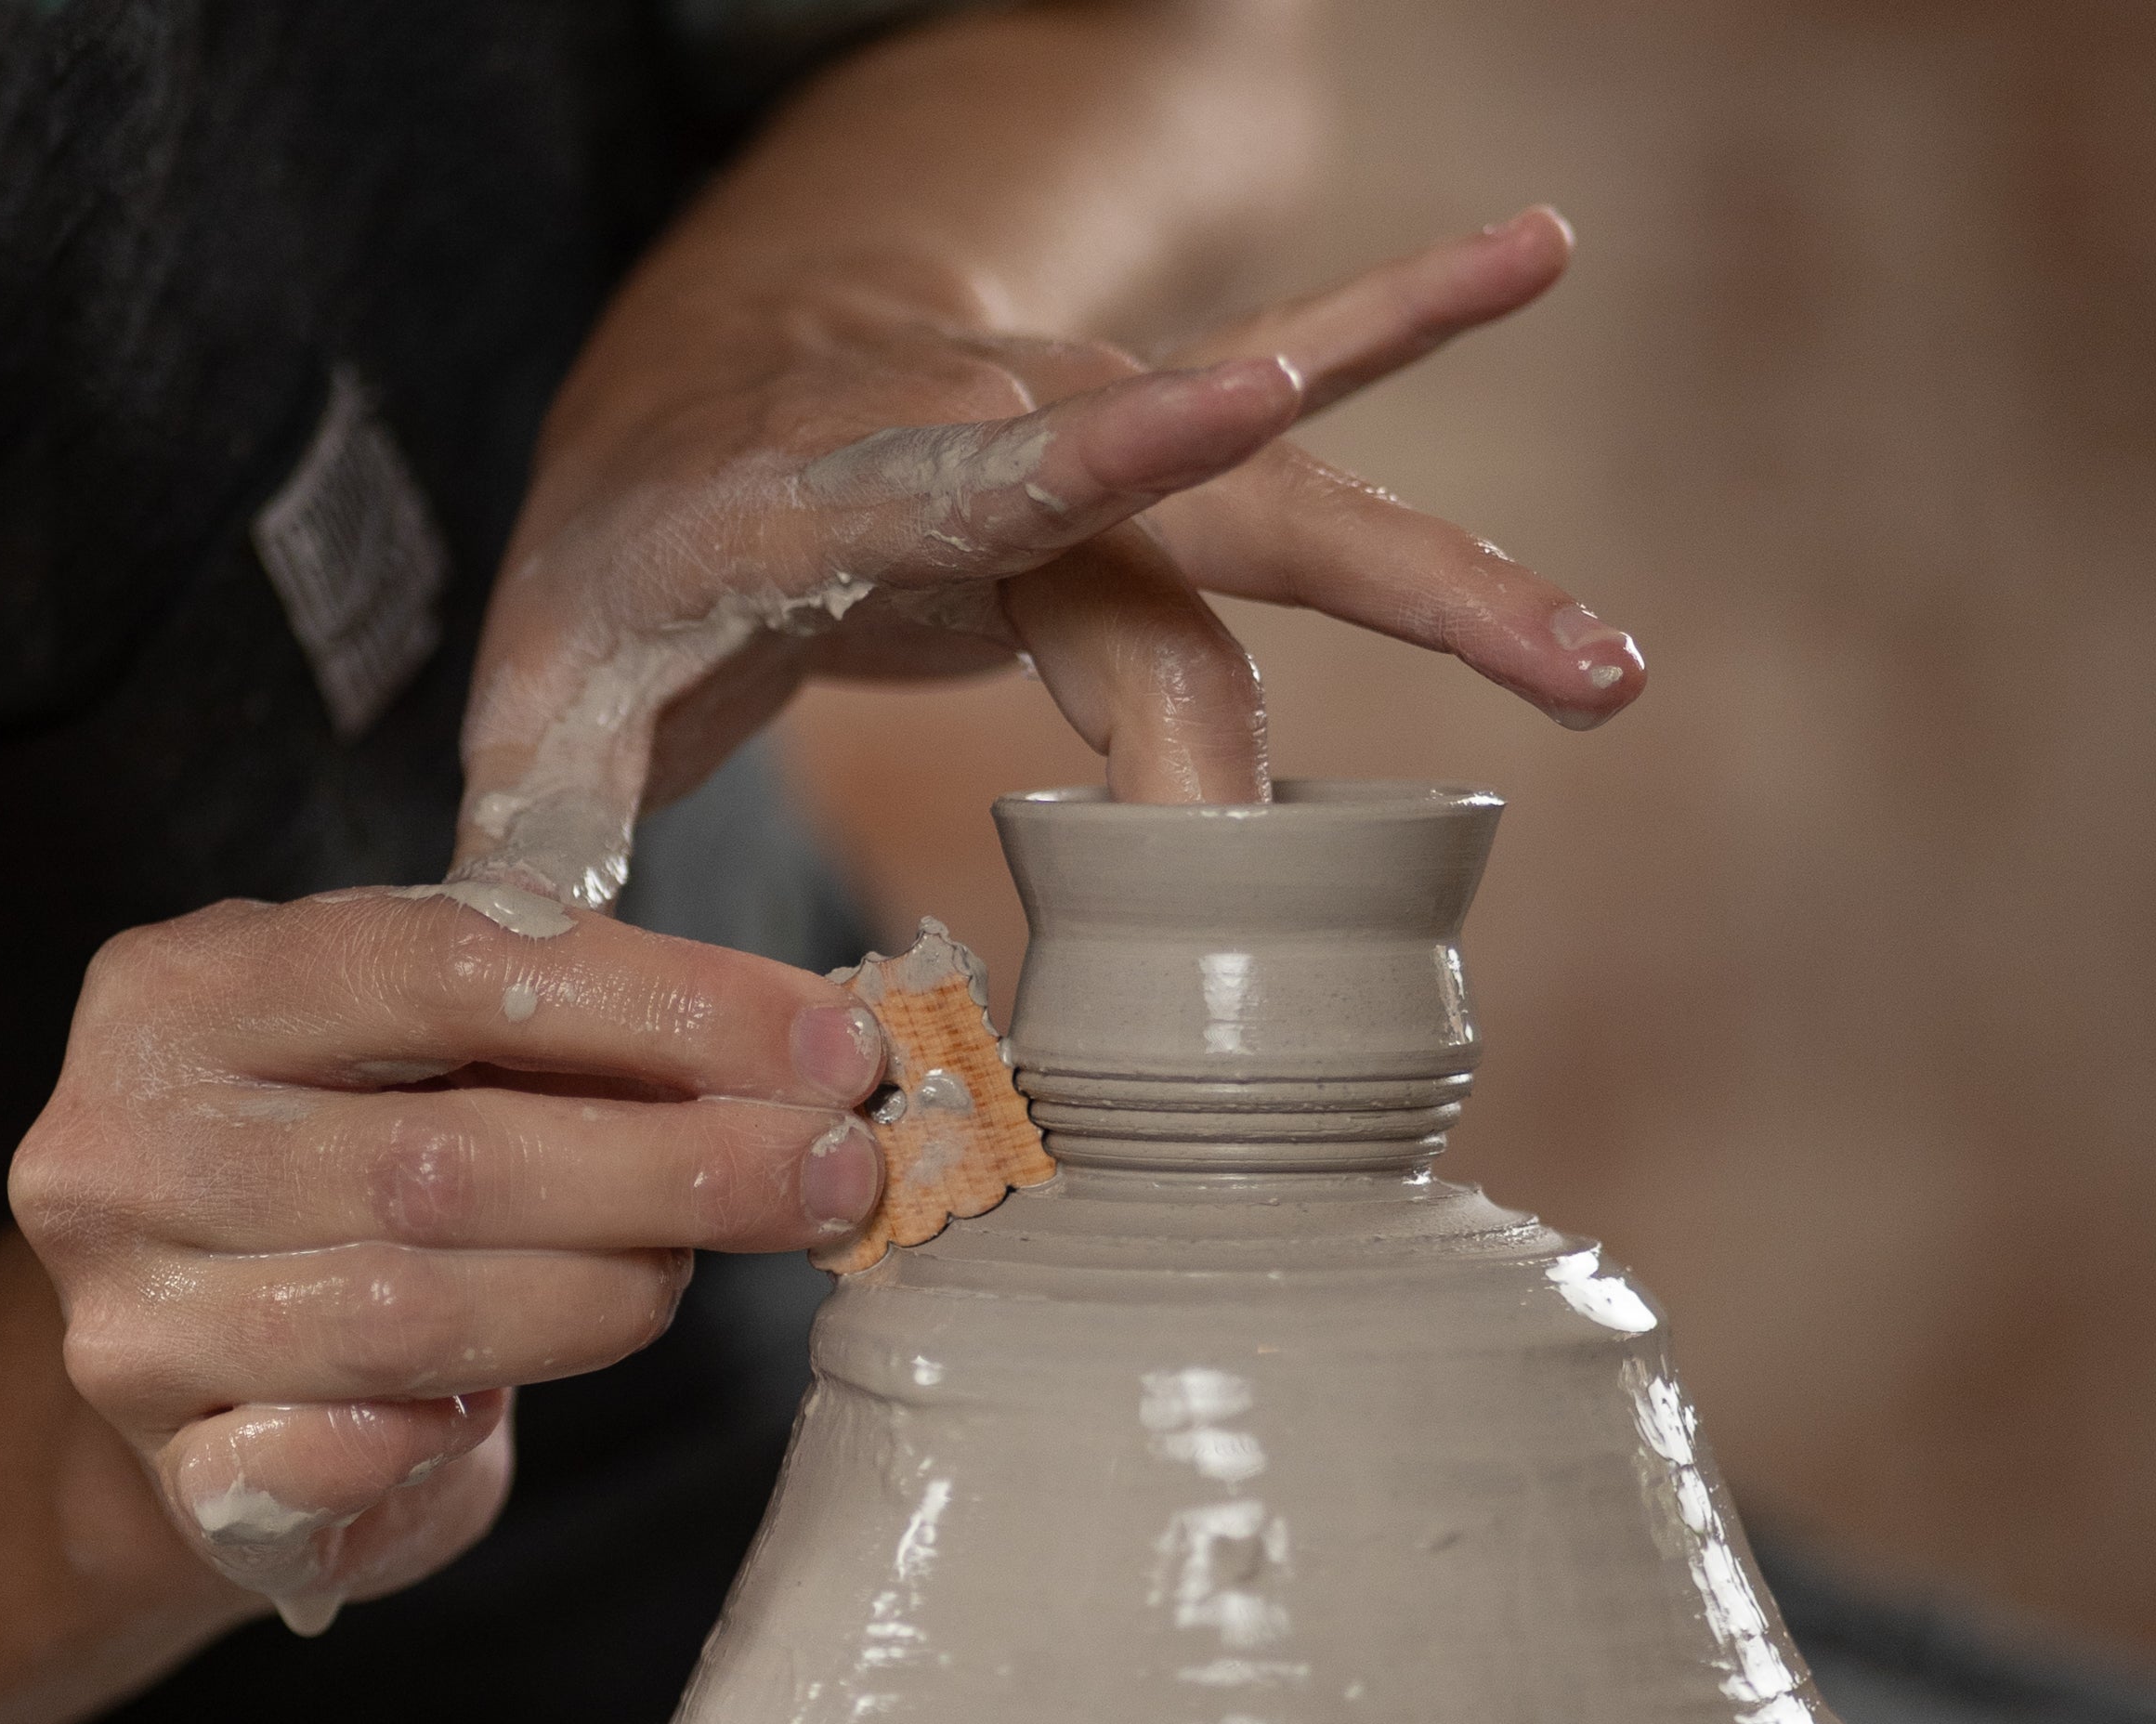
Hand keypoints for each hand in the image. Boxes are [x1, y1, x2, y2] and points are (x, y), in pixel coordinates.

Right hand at [6, 889, 885, 1630]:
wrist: (223, 1347)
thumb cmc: (368, 1159)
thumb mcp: (439, 1052)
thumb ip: (574, 1030)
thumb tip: (808, 1056)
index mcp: (199, 988)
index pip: (457, 965)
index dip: (671, 1007)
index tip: (832, 1051)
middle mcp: (133, 1142)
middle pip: (447, 1155)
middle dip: (679, 1167)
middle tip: (834, 1172)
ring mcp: (132, 1313)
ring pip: (413, 1312)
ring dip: (607, 1293)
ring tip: (699, 1269)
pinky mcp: (169, 1465)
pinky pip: (320, 1462)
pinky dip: (432, 1437)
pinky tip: (493, 1420)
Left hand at [457, 208, 1644, 907]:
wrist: (693, 393)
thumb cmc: (623, 563)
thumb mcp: (545, 693)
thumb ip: (551, 845)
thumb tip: (565, 1026)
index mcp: (824, 490)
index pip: (983, 473)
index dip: (1112, 452)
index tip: (1254, 407)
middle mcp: (982, 432)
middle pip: (1207, 511)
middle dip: (1388, 590)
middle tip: (1573, 682)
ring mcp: (1075, 431)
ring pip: (1283, 498)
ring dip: (1451, 581)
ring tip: (1610, 669)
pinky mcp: (1136, 463)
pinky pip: (1292, 444)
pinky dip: (1411, 356)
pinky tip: (1538, 264)